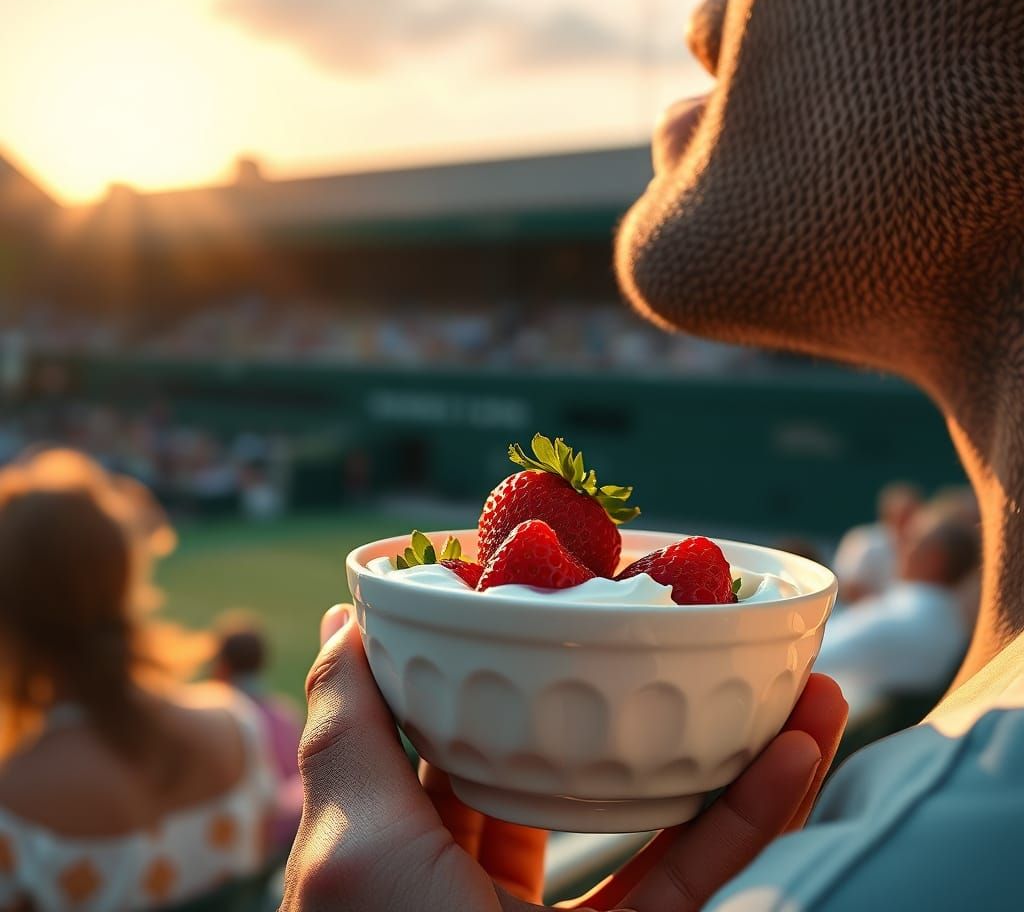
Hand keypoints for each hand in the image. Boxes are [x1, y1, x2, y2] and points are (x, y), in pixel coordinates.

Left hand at [282, 605, 846, 910]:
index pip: (470, 727)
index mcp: (417, 846)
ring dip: (733, 749)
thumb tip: (342, 617)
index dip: (518, 658)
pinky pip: (701, 878)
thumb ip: (346, 726)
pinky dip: (754, 817)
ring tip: (792, 679)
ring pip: (658, 817)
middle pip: (579, 761)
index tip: (572, 590)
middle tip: (695, 625)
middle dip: (640, 694)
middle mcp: (492, 881)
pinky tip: (802, 747)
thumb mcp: (350, 839)